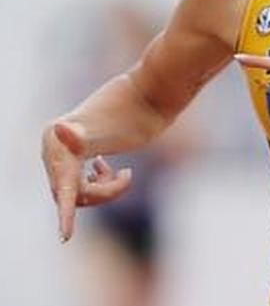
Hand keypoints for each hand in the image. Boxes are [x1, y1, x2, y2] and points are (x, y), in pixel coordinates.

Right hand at [41, 121, 132, 242]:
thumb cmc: (132, 113)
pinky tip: (113, 169)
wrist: (152, 94)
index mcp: (57, 142)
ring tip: (125, 173)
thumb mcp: (108, 128)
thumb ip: (81, 133)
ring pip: (81, 187)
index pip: (63, 188)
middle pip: (72, 191)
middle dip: (102, 192)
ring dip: (104, 188)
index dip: (66, 215)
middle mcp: (55, 144)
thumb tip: (60, 129)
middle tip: (127, 175)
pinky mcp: (84, 148)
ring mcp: (68, 146)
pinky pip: (84, 179)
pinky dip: (101, 181)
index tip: (65, 237)